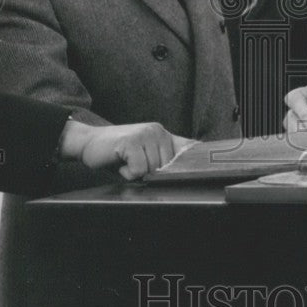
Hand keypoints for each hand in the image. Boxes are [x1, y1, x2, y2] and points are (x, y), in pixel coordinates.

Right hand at [59, 120, 192, 179]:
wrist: (89, 143)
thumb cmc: (118, 154)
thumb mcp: (144, 155)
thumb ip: (163, 160)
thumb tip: (188, 167)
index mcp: (164, 136)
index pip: (189, 148)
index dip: (201, 158)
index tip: (217, 165)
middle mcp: (158, 132)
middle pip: (167, 168)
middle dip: (150, 174)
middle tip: (133, 164)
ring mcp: (146, 134)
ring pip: (152, 171)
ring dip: (136, 174)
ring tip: (125, 162)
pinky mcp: (132, 141)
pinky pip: (138, 170)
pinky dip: (127, 172)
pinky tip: (119, 162)